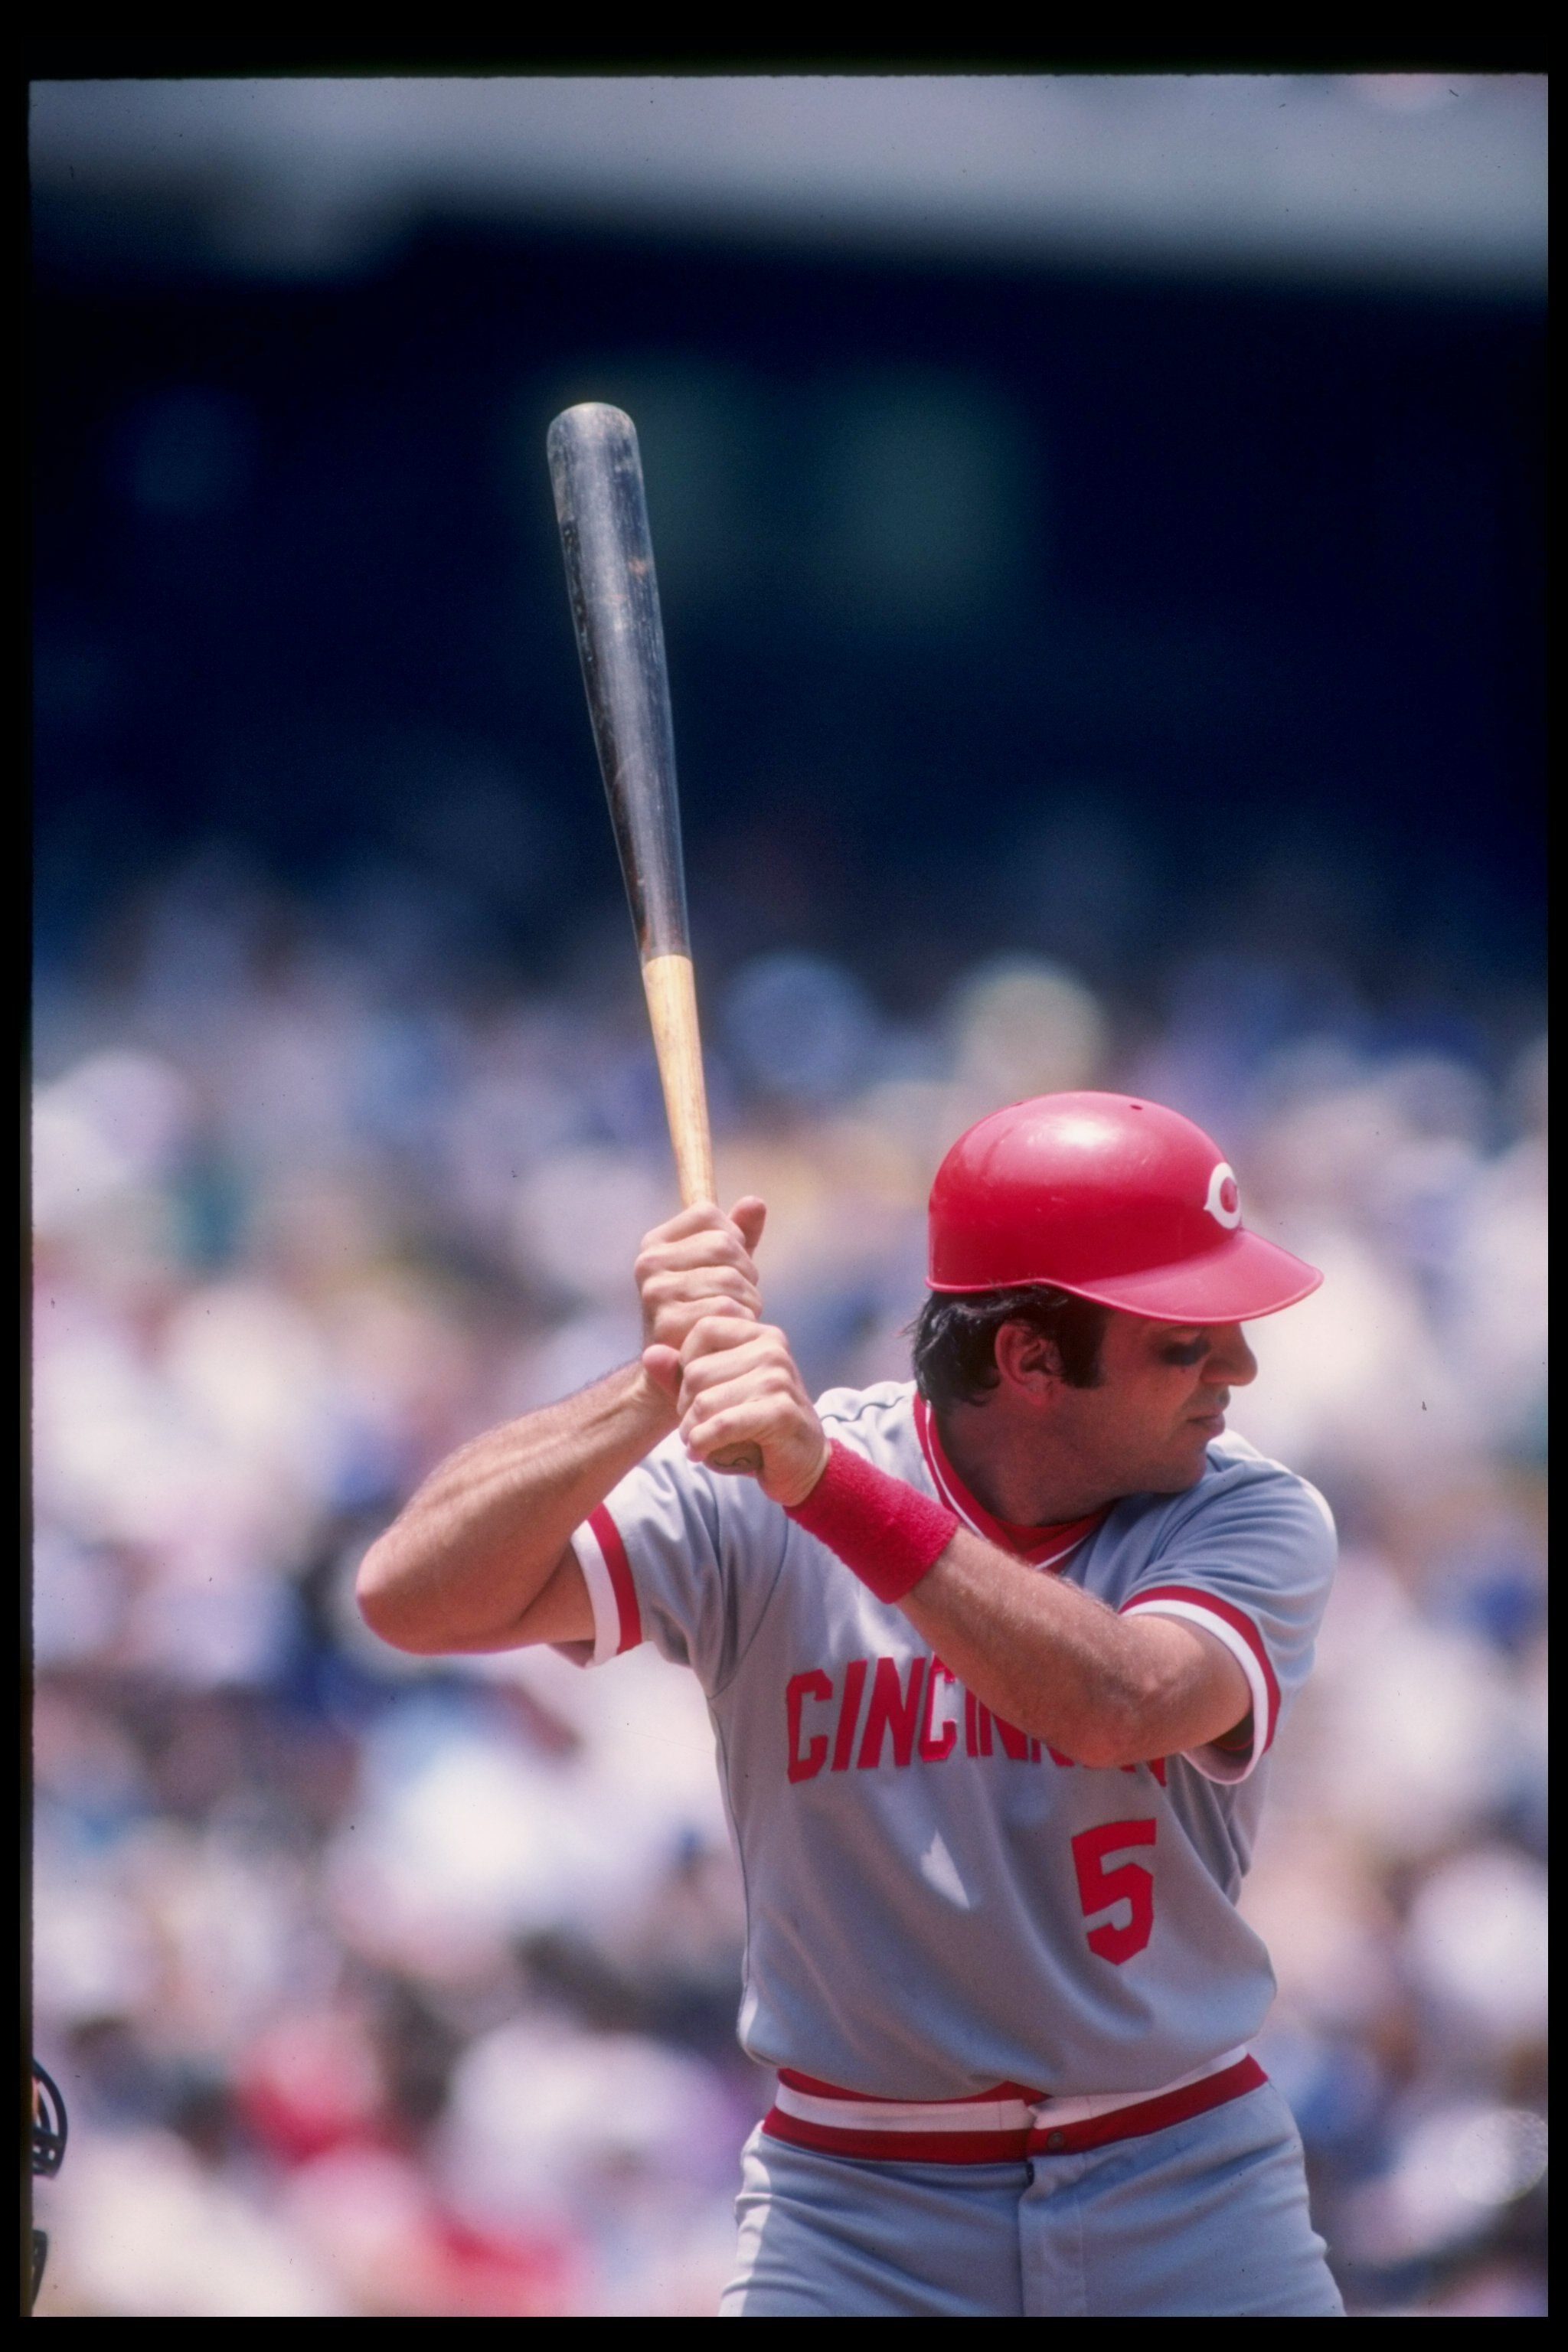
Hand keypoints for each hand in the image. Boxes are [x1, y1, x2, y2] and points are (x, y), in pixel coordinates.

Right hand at [636, 1197, 765, 1403]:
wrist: (682, 1376)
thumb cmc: (704, 1316)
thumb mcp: (720, 1271)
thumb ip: (737, 1236)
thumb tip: (755, 1203)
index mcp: (656, 1243)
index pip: (709, 1214)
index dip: (733, 1240)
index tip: (728, 1267)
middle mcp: (649, 1264)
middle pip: (724, 1246)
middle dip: (745, 1274)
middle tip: (737, 1301)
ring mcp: (655, 1294)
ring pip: (730, 1279)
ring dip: (747, 1302)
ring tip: (732, 1320)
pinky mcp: (668, 1324)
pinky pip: (727, 1311)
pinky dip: (740, 1324)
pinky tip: (729, 1337)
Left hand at [671, 1313, 829, 1506]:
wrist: (803, 1463)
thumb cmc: (756, 1425)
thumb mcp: (715, 1393)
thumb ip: (680, 1373)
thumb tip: (650, 1353)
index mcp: (760, 1334)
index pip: (702, 1330)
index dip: (686, 1364)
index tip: (694, 1393)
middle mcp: (773, 1349)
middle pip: (697, 1371)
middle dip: (685, 1406)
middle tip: (696, 1426)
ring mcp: (779, 1379)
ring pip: (704, 1401)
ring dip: (692, 1430)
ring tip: (699, 1441)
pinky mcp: (780, 1412)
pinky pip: (722, 1424)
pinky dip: (704, 1442)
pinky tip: (701, 1452)